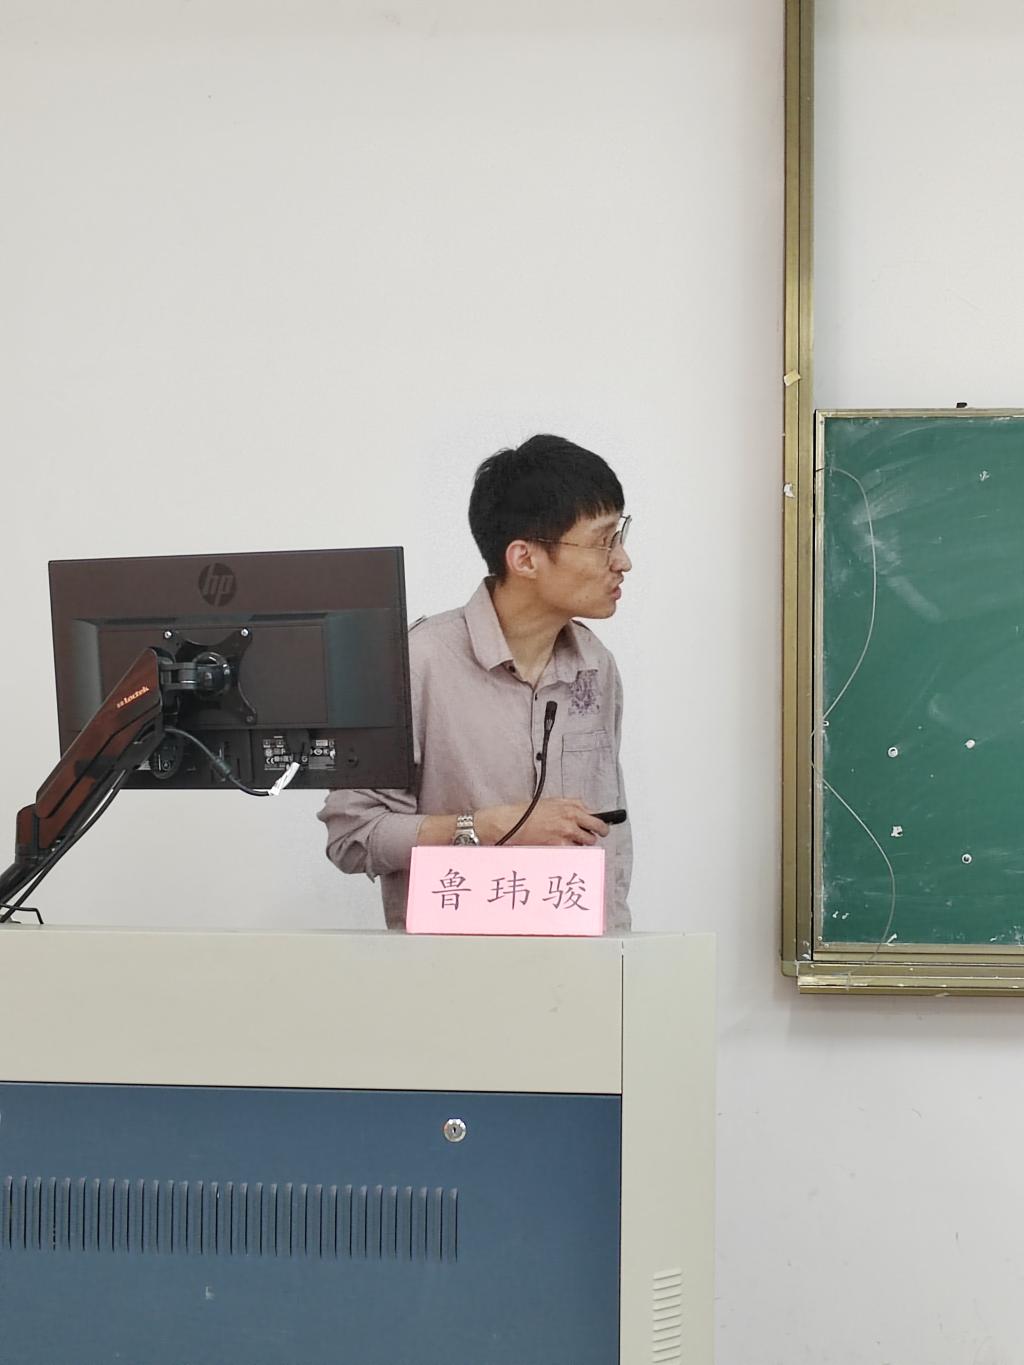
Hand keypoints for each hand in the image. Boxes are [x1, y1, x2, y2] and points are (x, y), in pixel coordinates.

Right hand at [476, 798, 608, 846]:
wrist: (512, 823)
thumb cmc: (529, 812)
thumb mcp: (554, 801)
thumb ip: (573, 805)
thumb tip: (588, 812)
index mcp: (571, 807)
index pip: (596, 818)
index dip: (600, 825)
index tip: (602, 828)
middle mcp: (571, 820)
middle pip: (596, 832)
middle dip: (596, 835)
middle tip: (591, 837)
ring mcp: (566, 834)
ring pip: (586, 843)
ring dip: (582, 843)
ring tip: (570, 841)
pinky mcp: (559, 846)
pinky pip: (574, 851)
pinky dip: (570, 850)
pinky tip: (561, 846)